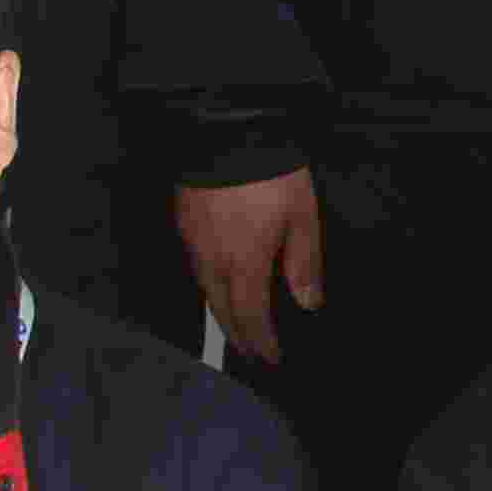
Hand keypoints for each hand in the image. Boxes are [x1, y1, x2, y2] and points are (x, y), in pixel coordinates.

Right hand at [178, 168, 324, 363]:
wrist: (226, 131)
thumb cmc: (271, 174)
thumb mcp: (303, 217)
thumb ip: (304, 262)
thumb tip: (308, 302)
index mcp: (244, 263)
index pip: (250, 316)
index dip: (261, 342)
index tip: (271, 359)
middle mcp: (212, 260)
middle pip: (221, 310)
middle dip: (236, 336)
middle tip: (251, 353)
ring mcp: (193, 242)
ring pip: (205, 291)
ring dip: (221, 313)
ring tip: (237, 325)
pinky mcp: (183, 223)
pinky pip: (196, 267)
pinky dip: (210, 286)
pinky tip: (220, 283)